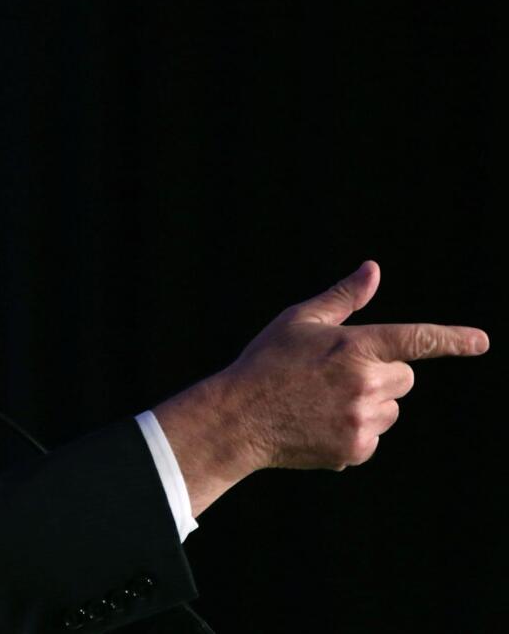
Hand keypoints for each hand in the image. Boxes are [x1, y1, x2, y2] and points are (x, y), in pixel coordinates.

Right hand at [153, 260, 488, 515]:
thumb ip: (343, 297)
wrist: (238, 418)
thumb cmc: (267, 362)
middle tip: (337, 374)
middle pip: (404, 377)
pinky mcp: (356, 449)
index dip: (452, 340)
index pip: (416, 340)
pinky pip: (374, 435)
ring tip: (323, 401)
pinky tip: (320, 423)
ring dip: (370, 403)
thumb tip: (373, 269)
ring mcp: (362, 420)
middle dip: (382, 373)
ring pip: (391, 408)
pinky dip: (354, 429)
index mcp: (354, 346)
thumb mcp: (299, 321)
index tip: (480, 341)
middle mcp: (365, 384)